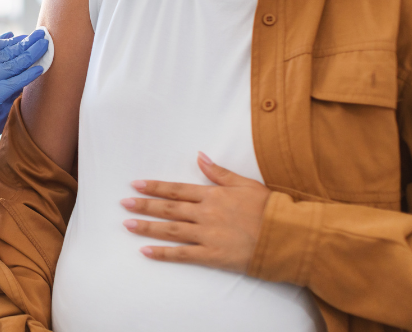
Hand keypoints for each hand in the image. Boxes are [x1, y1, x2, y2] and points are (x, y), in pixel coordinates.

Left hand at [121, 152, 269, 273]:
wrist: (288, 235)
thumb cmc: (270, 208)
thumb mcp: (245, 184)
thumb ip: (219, 172)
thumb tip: (199, 155)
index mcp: (213, 195)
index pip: (176, 190)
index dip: (155, 187)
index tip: (136, 184)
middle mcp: (205, 213)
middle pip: (168, 209)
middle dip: (144, 205)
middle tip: (123, 203)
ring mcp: (207, 234)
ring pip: (170, 230)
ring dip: (146, 226)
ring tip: (127, 224)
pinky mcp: (212, 255)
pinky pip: (182, 254)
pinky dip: (162, 253)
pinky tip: (145, 251)